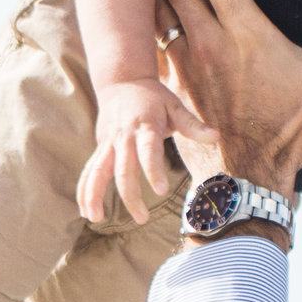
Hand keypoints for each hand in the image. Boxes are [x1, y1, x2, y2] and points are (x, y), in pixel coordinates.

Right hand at [80, 77, 214, 224]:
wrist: (121, 81)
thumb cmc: (153, 97)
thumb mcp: (175, 106)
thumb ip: (193, 125)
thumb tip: (216, 138)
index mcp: (145, 126)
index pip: (148, 151)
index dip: (153, 170)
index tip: (161, 190)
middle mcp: (124, 137)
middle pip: (123, 169)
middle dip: (130, 195)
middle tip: (142, 218)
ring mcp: (108, 143)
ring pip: (98, 171)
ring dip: (95, 195)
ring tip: (96, 219)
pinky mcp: (100, 147)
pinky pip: (89, 171)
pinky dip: (85, 190)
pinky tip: (86, 211)